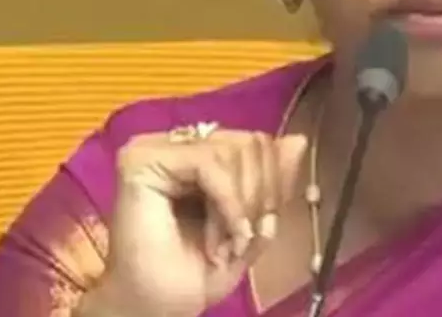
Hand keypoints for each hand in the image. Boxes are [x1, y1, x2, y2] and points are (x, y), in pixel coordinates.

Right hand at [92, 126, 307, 316]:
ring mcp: (155, 149)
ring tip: (226, 244)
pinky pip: (210, 163)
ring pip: (233, 150)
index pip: (255, 142)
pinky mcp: (141, 162)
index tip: (263, 226)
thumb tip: (299, 140)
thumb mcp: (252, 224)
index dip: (272, 181)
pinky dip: (227, 204)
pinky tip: (219, 238)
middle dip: (258, 196)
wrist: (156, 310)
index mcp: (199, 154)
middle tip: (242, 238)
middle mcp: (175, 144)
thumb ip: (273, 183)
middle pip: (248, 142)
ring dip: (240, 207)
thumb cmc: (196, 273)